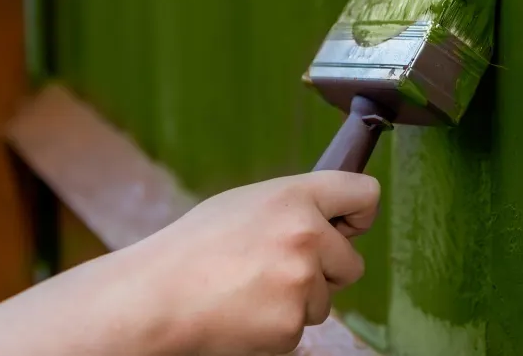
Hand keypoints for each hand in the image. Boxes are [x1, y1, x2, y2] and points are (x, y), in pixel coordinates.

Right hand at [128, 171, 380, 355]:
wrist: (158, 298)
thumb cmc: (195, 249)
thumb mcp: (245, 204)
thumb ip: (293, 207)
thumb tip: (331, 219)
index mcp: (295, 197)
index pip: (364, 194)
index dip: (359, 214)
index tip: (348, 226)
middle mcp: (306, 236)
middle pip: (352, 262)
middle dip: (325, 271)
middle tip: (276, 269)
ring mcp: (301, 282)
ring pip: (326, 300)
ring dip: (298, 301)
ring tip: (250, 291)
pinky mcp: (291, 325)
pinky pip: (300, 328)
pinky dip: (277, 327)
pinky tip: (245, 313)